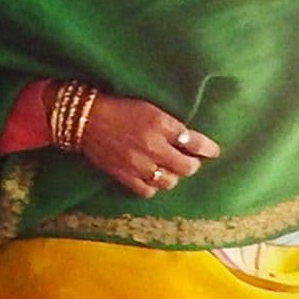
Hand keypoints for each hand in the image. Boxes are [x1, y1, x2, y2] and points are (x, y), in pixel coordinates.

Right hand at [77, 92, 220, 198]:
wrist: (85, 118)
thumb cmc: (120, 108)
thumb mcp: (150, 108)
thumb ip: (171, 125)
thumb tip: (190, 140)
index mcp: (161, 125)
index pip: (194, 142)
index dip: (208, 149)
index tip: (212, 151)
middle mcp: (152, 146)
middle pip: (187, 167)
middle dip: (192, 164)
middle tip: (189, 161)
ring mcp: (138, 163)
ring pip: (170, 181)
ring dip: (173, 176)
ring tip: (168, 169)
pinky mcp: (123, 175)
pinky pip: (148, 190)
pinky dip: (153, 186)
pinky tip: (151, 178)